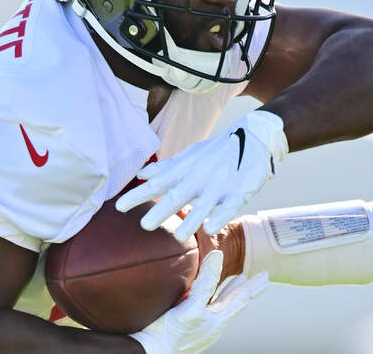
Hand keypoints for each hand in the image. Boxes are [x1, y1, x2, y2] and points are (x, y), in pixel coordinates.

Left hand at [117, 110, 287, 241]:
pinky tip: (210, 229)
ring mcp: (220, 184)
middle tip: (144, 225)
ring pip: (204, 204)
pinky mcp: (240, 191)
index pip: (158, 183)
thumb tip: (142, 174)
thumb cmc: (217, 149)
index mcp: (186, 168)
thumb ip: (166, 167)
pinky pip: (229, 207)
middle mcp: (200, 176)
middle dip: (161, 210)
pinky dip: (220, 217)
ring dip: (191, 220)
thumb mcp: (190, 154)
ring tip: (178, 236)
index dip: (138, 195)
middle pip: (178, 195)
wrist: (254, 136)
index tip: (118, 207)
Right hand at [130, 251, 268, 353]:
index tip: (266, 276)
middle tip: (255, 278)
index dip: (253, 286)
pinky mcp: (187, 329)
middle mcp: (212, 325)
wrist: (146, 352)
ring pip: (218, 306)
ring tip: (235, 283)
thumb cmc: (169, 333)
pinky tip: (203, 298)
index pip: (241, 299)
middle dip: (242, 289)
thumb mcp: (190, 306)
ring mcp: (200, 328)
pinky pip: (205, 310)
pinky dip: (210, 299)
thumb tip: (218, 255)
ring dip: (227, 293)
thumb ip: (205, 282)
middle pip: (232, 303)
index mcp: (217, 320)